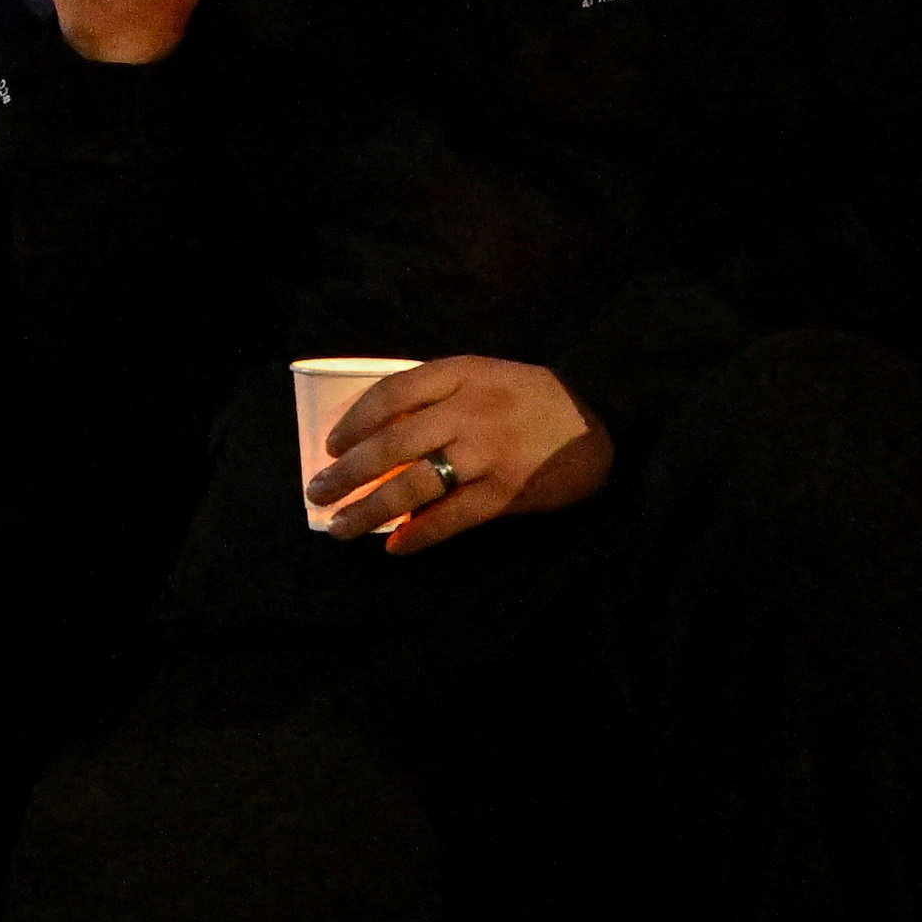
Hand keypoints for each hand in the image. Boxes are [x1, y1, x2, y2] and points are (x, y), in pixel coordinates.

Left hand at [309, 355, 614, 552]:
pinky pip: (452, 517)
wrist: (604, 421)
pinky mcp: (506, 490)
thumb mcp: (488, 378)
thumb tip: (382, 437)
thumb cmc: (536, 401)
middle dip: (347, 472)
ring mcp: (488, 452)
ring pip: (414, 485)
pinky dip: (419, 535)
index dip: (355, 421)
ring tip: (342, 527)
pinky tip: (395, 546)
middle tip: (317, 493)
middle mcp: (471, 410)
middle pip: (392, 444)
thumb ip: (442, 397)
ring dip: (371, 510)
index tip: (331, 445)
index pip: (391, 394)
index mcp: (463, 374)